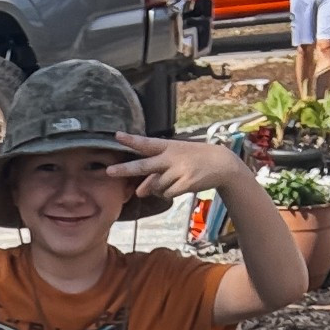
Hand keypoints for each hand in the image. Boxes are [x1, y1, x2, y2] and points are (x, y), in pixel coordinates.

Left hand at [108, 132, 248, 201]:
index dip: (131, 140)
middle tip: (109, 171)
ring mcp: (178, 170)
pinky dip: (169, 194)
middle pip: (144, 165)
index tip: (116, 135)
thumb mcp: (173, 162)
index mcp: (167, 146)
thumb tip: (139, 192)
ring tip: (174, 178)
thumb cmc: (192, 160)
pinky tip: (180, 185)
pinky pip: (166, 194)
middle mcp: (171, 157)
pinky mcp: (185, 182)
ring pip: (155, 186)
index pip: (146, 143)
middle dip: (126, 169)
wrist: (220, 163)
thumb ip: (154, 175)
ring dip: (159, 187)